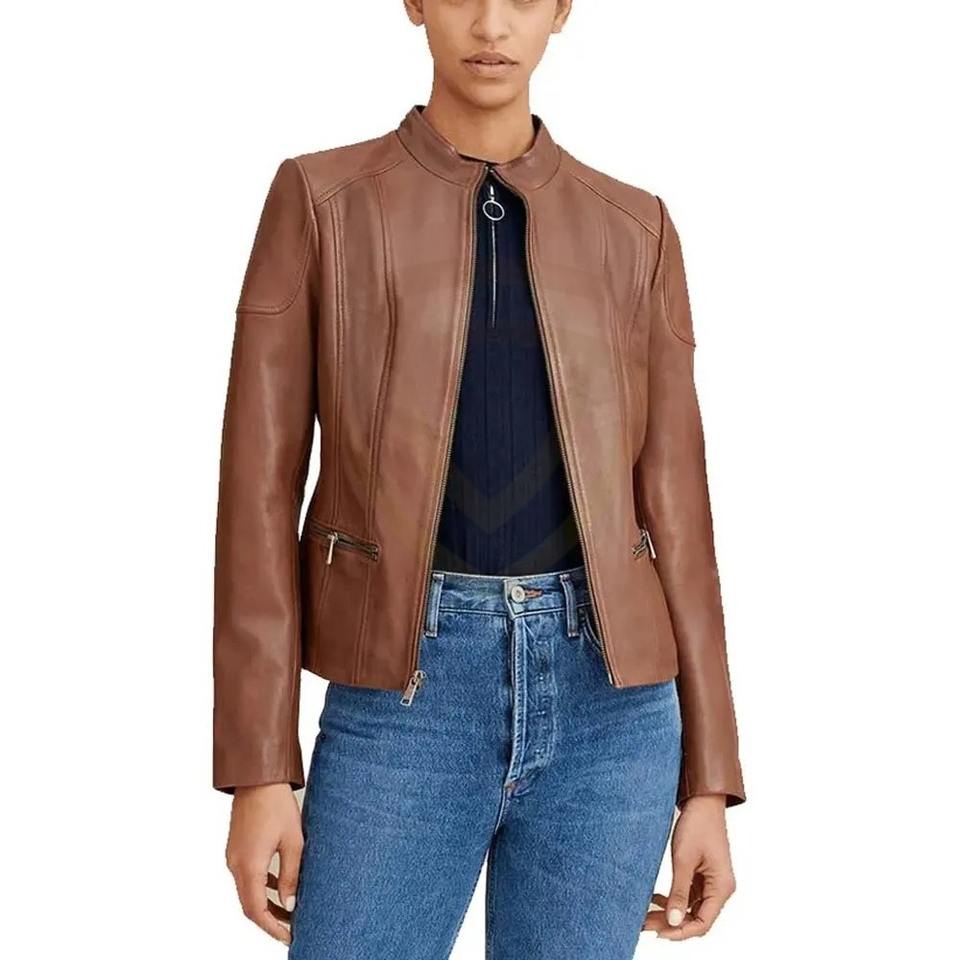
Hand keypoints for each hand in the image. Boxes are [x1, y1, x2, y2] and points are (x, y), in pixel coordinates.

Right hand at [225, 783, 303, 945]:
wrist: (258, 778)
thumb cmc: (276, 804)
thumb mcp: (293, 841)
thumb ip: (291, 875)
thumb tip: (290, 904)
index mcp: (248, 865)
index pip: (256, 910)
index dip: (272, 928)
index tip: (288, 937)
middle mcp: (235, 864)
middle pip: (249, 904)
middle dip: (270, 920)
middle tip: (290, 929)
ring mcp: (233, 856)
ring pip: (248, 891)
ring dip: (266, 904)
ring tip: (289, 911)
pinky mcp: (236, 847)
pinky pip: (247, 876)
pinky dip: (262, 887)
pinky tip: (279, 885)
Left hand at [643, 793, 735, 939]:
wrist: (702, 802)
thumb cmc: (697, 826)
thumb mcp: (683, 860)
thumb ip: (679, 892)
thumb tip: (673, 921)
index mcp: (721, 887)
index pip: (703, 923)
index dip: (681, 932)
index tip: (658, 933)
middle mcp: (720, 888)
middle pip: (696, 918)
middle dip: (672, 924)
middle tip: (644, 923)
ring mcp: (711, 882)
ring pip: (691, 908)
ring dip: (670, 912)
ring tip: (645, 914)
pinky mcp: (703, 875)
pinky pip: (689, 895)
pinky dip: (673, 899)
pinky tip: (655, 898)